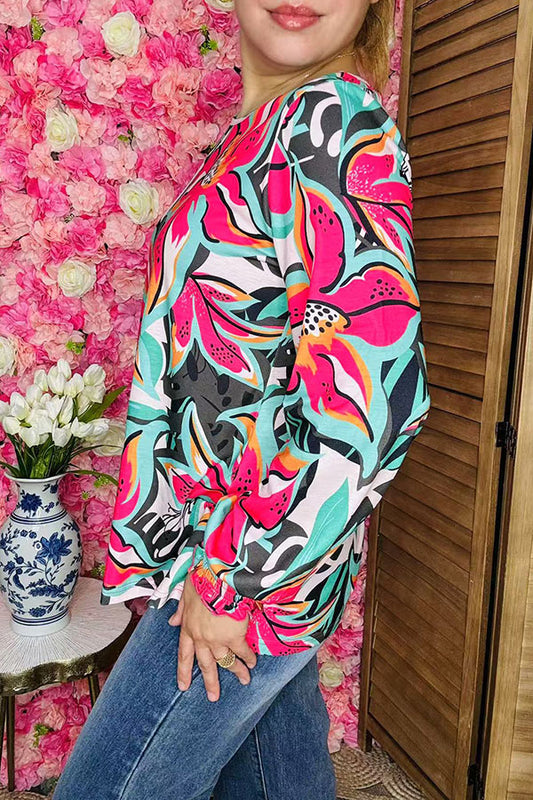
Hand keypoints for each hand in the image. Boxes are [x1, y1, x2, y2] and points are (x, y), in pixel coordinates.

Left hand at [168, 572, 256, 701]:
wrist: (218, 579)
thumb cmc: (201, 580)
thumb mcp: (185, 593)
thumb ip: (180, 609)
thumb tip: (172, 621)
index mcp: (188, 628)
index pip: (184, 654)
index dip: (184, 671)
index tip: (183, 686)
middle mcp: (202, 638)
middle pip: (205, 664)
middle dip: (210, 682)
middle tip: (213, 697)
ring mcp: (218, 640)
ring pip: (226, 661)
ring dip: (236, 671)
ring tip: (244, 681)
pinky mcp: (234, 637)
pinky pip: (242, 651)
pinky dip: (248, 658)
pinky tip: (253, 663)